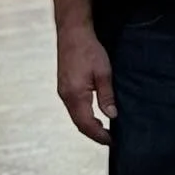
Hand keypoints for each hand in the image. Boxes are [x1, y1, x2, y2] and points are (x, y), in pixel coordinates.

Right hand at [57, 22, 115, 145]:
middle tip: (109, 139)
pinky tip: (93, 115)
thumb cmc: (89, 50)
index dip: (99, 135)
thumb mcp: (103, 72)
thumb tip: (111, 116)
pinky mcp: (64, 86)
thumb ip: (106, 96)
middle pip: (79, 123)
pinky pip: (73, 107)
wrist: (72, 32)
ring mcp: (63, 91)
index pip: (86, 124)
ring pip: (75, 116)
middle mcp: (66, 96)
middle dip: (93, 133)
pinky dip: (83, 115)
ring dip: (88, 125)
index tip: (111, 141)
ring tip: (104, 130)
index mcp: (75, 95)